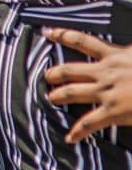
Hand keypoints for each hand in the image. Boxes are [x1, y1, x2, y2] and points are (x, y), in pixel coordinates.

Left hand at [44, 27, 131, 142]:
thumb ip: (128, 52)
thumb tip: (128, 47)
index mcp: (115, 55)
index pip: (82, 41)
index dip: (62, 35)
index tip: (47, 33)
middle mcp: (106, 72)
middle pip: (69, 70)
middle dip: (54, 73)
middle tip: (47, 76)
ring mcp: (107, 92)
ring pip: (71, 93)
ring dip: (58, 96)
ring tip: (51, 99)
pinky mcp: (114, 111)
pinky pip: (89, 122)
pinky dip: (78, 131)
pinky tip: (71, 137)